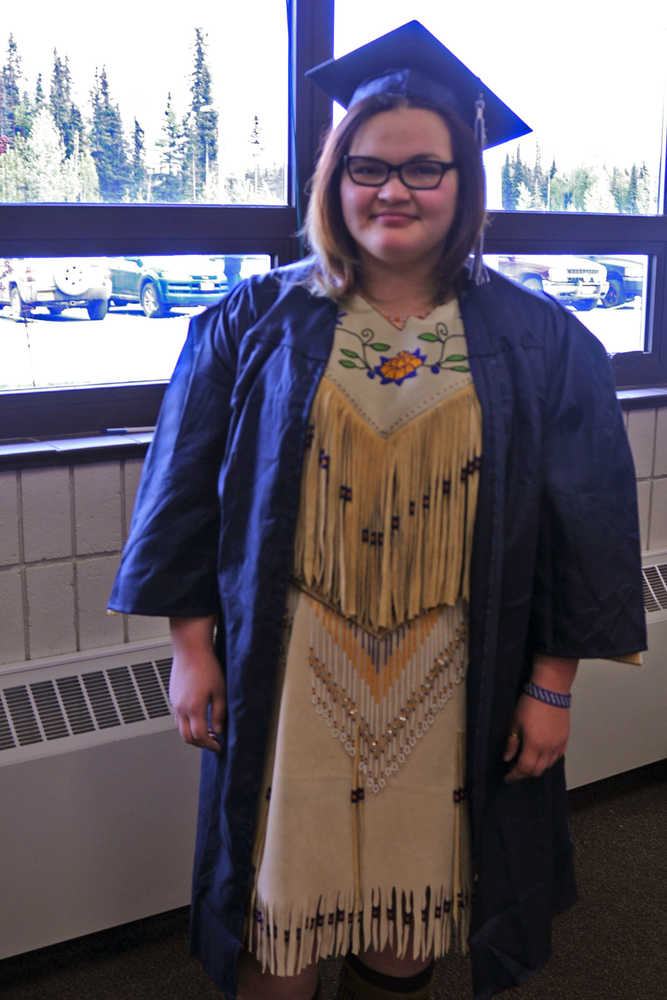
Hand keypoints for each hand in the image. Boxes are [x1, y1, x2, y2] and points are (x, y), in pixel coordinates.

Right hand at [169, 617, 224, 752]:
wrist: (191, 649)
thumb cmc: (207, 666)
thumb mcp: (220, 691)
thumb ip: (219, 713)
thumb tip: (219, 730)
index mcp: (194, 708)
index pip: (200, 736)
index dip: (210, 745)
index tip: (219, 746)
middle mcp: (181, 708)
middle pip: (187, 737)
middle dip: (201, 744)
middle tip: (213, 742)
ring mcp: (175, 702)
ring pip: (180, 728)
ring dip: (193, 734)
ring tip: (208, 730)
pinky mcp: (173, 697)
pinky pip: (178, 717)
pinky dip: (187, 724)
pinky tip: (198, 717)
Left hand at [503, 693, 569, 782]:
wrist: (550, 691)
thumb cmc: (531, 703)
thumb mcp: (515, 722)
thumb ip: (511, 743)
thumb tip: (507, 758)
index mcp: (534, 745)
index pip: (524, 768)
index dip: (515, 775)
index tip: (508, 777)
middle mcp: (548, 748)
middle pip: (537, 771)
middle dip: (525, 774)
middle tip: (515, 771)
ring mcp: (558, 744)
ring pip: (548, 766)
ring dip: (537, 768)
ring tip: (527, 763)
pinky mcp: (565, 739)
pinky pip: (557, 757)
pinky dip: (548, 761)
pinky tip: (541, 756)